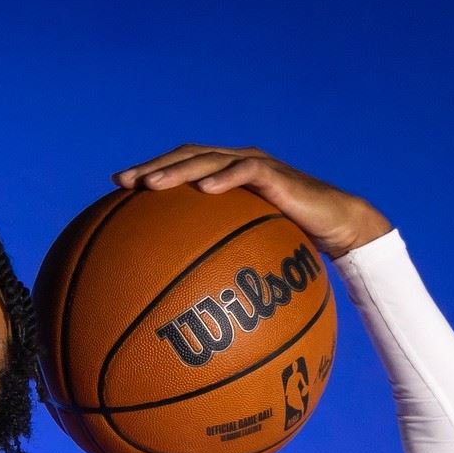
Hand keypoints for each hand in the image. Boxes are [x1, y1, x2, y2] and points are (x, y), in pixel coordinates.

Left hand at [112, 145, 391, 259]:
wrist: (337, 227)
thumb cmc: (293, 244)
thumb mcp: (250, 252)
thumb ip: (221, 258)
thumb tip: (187, 295)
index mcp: (224, 178)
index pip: (180, 168)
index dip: (149, 174)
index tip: (117, 190)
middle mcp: (234, 164)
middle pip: (186, 157)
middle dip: (152, 168)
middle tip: (121, 183)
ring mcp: (255, 165)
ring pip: (209, 159)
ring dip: (178, 171)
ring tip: (151, 186)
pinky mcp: (276, 174)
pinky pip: (246, 172)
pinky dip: (225, 179)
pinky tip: (205, 191)